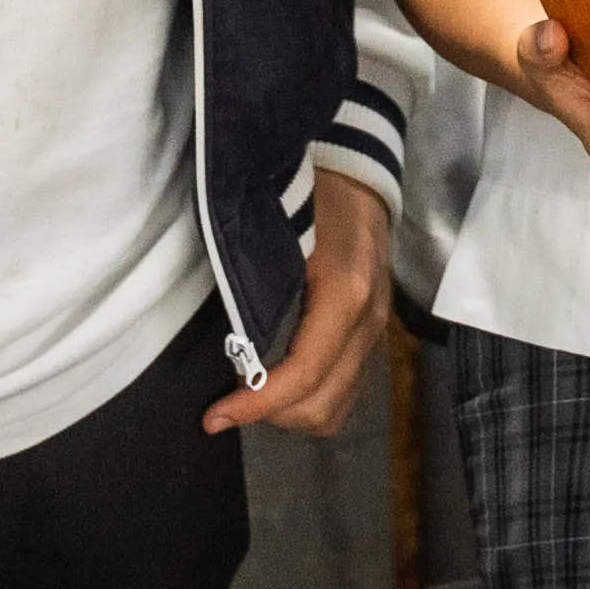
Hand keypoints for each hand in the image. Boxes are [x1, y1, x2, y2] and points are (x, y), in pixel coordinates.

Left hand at [204, 169, 391, 439]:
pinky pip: (345, 392)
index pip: (303, 373)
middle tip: (225, 403)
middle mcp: (369, 322)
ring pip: (337, 408)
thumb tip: (226, 341)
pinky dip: (308, 400)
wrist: (360, 172)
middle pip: (321, 405)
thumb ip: (254, 282)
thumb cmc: (312, 193)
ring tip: (250, 395)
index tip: (212, 416)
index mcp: (346, 295)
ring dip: (289, 412)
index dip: (255, 404)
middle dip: (269, 413)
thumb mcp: (276, 229)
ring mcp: (377, 331)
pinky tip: (276, 381)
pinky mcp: (374, 335)